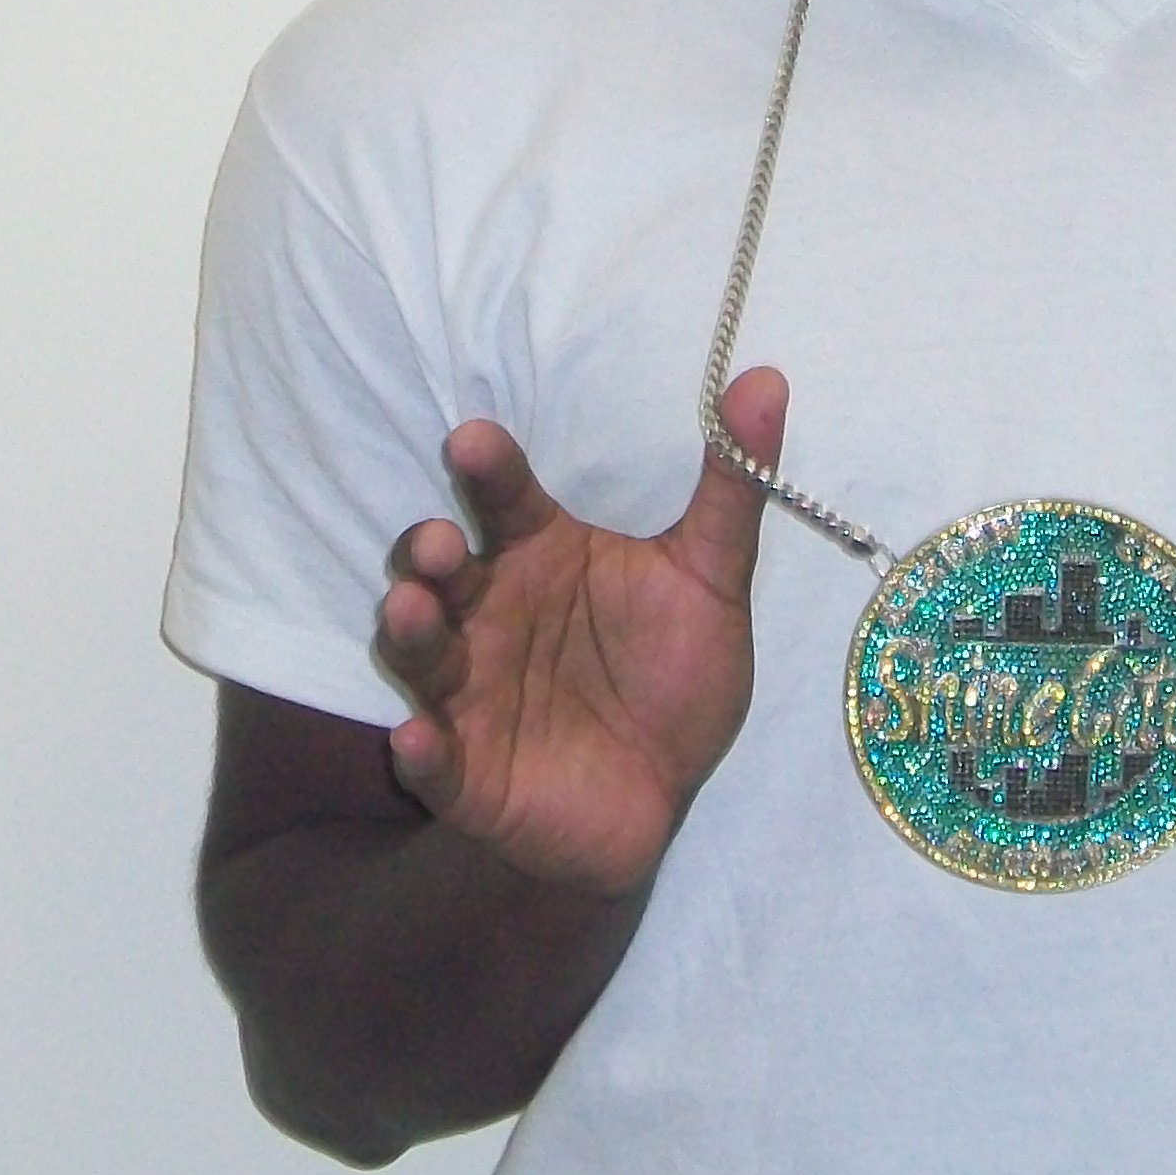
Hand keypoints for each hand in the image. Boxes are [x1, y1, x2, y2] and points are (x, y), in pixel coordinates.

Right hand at [374, 369, 782, 896]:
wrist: (661, 796)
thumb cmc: (673, 676)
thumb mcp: (712, 581)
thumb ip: (731, 487)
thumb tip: (766, 377)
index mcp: (542, 556)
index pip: (506, 499)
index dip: (488, 468)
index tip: (476, 439)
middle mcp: (490, 613)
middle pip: (440, 570)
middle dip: (427, 553)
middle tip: (439, 544)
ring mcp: (468, 691)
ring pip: (419, 652)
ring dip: (409, 630)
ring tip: (413, 609)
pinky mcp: (464, 769)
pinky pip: (431, 760)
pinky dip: (418, 750)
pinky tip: (417, 740)